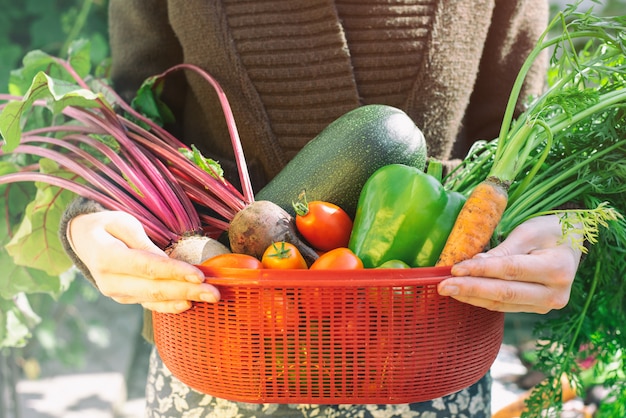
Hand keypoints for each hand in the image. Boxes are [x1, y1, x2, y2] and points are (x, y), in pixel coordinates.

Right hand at [67, 211, 219, 312]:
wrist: (83, 240)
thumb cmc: (107, 226)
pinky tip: (189, 305)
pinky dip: (171, 306)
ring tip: (210, 297)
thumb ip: (144, 244)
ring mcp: (117, 293)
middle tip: (215, 293)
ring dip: (184, 298)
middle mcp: (110, 281)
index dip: (175, 273)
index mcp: (107, 258)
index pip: (148, 268)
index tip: (200, 275)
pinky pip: (150, 305)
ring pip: (155, 299)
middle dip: (188, 291)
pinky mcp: (126, 298)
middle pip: (155, 289)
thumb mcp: (123, 223)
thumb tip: (168, 262)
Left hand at [437, 215, 581, 312]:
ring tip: (446, 290)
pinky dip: (481, 300)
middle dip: (470, 289)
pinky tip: (462, 293)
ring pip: (501, 303)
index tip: (455, 268)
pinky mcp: (534, 308)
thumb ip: (504, 250)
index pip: (511, 270)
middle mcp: (554, 293)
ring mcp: (545, 305)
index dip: (481, 270)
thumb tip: (475, 262)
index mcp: (557, 269)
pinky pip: (503, 306)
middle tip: (442, 286)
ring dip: (471, 297)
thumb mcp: (529, 232)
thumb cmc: (550, 232)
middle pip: (505, 292)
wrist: (571, 245)